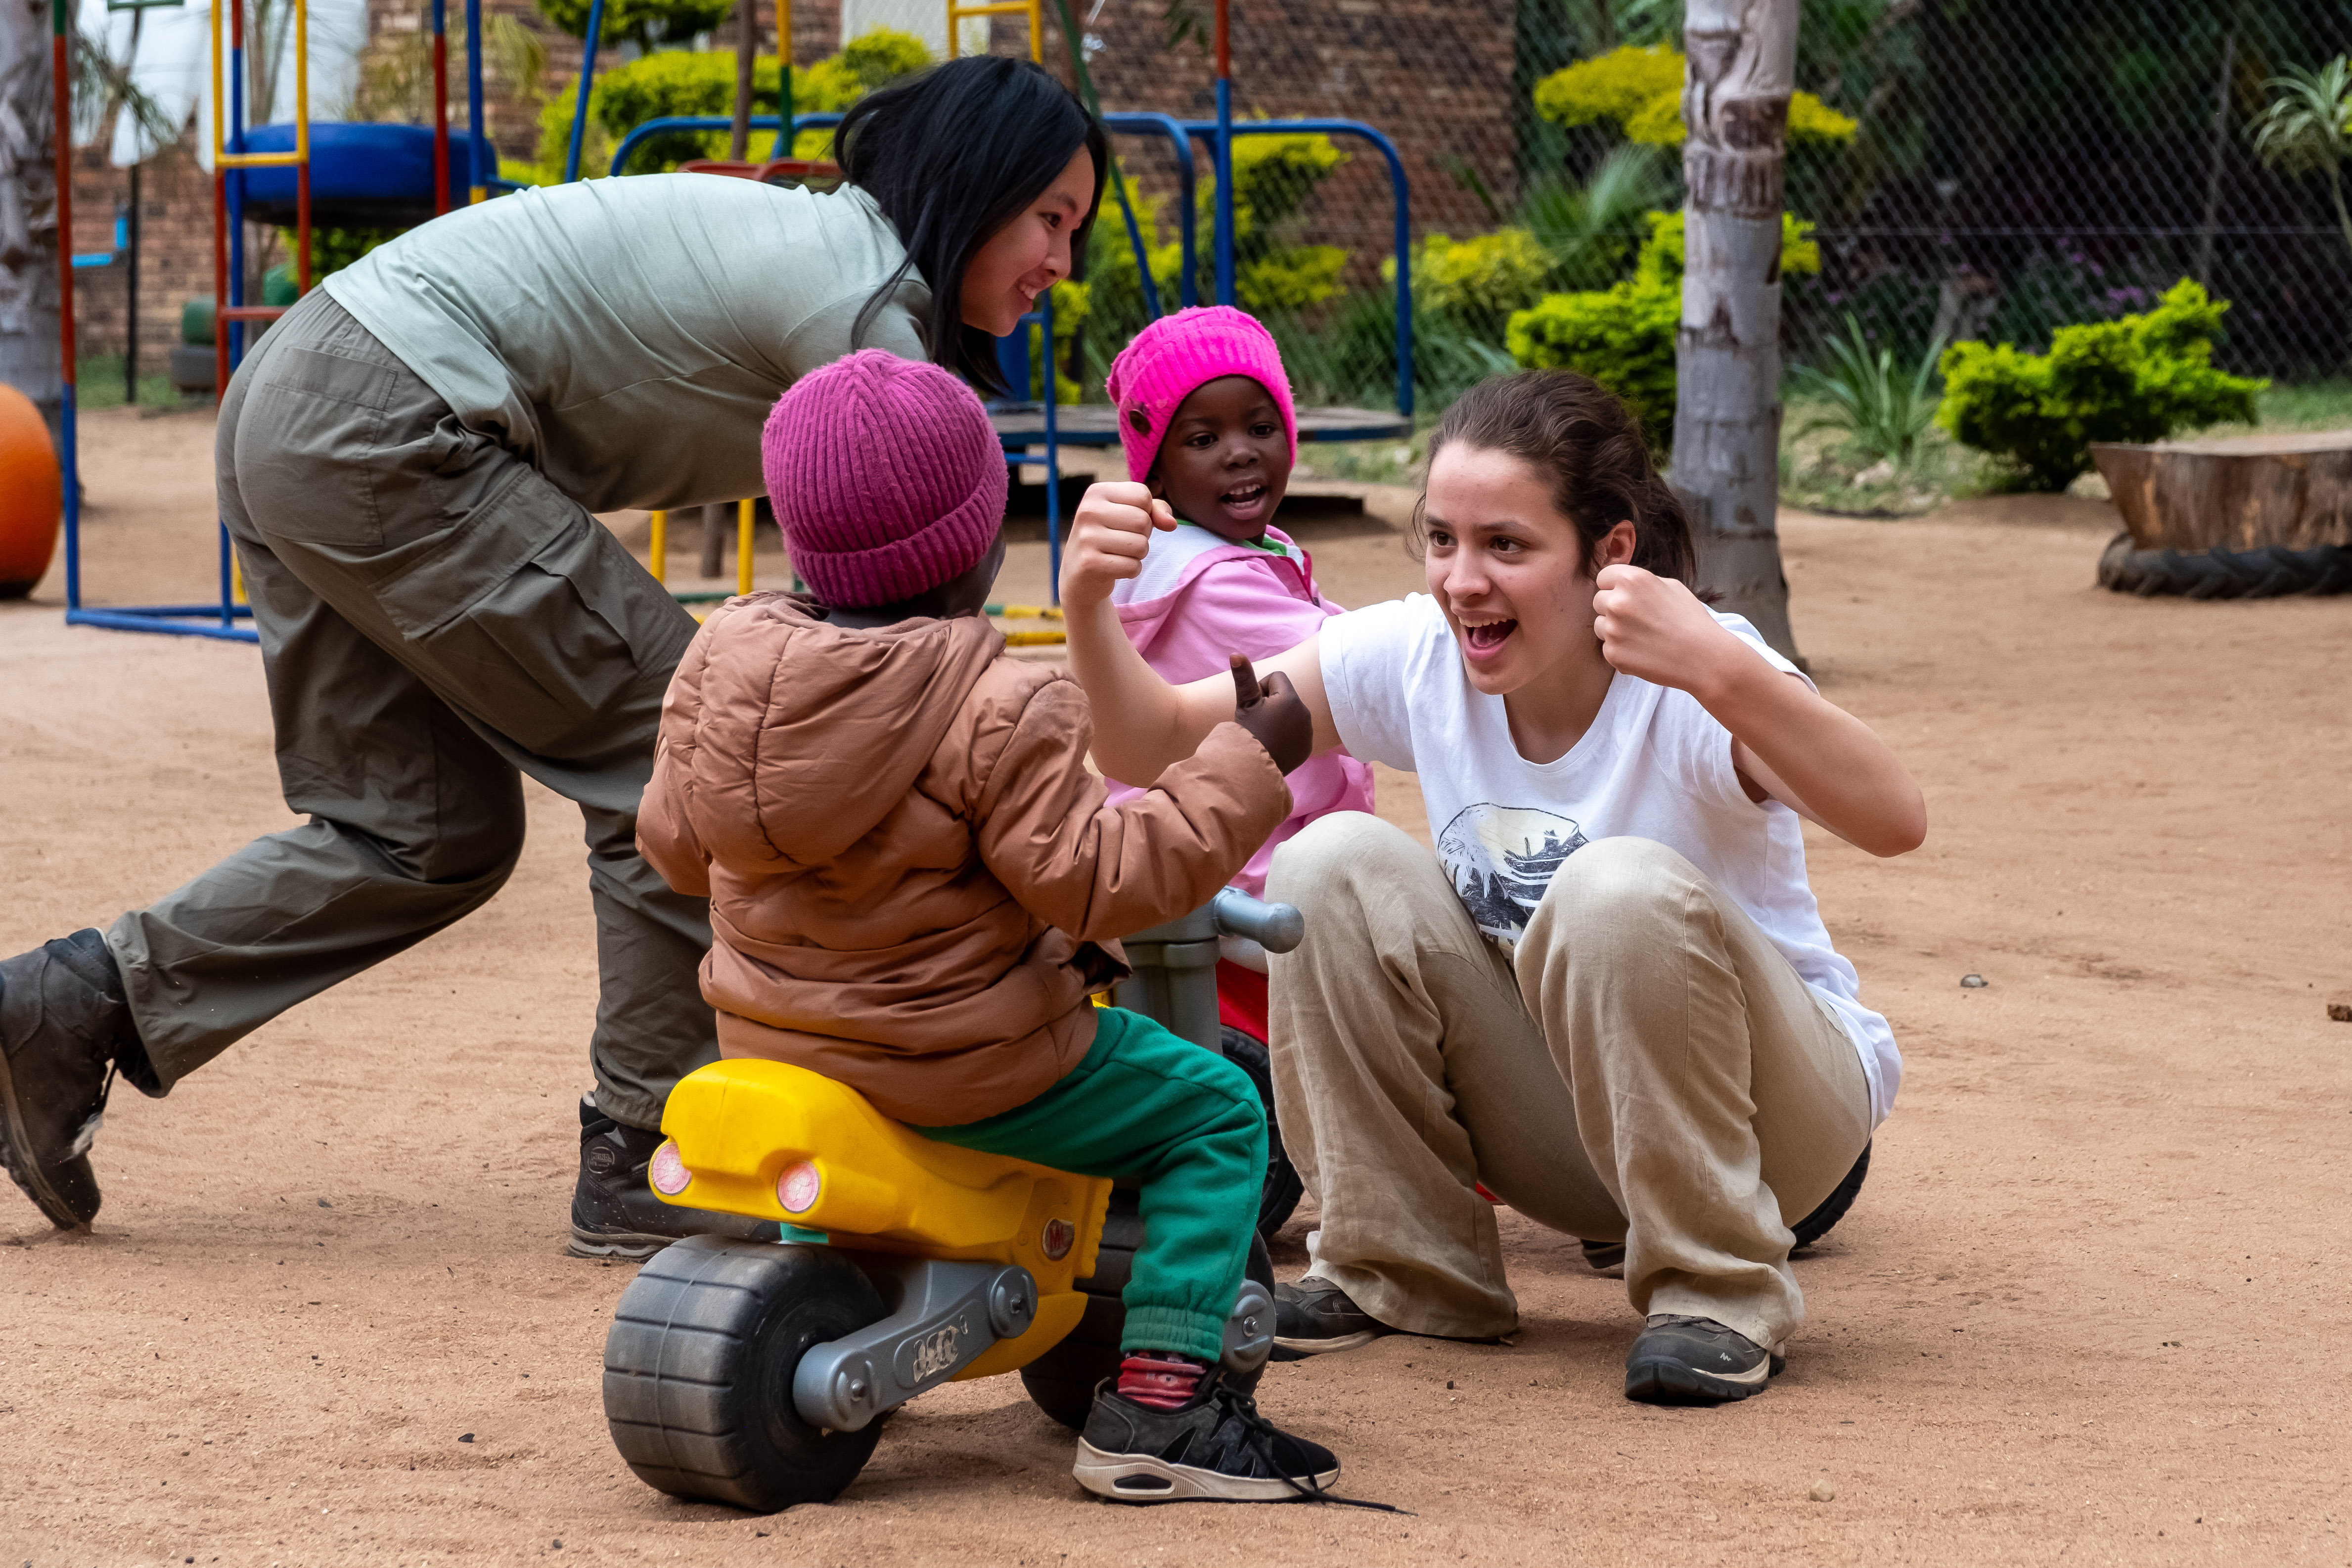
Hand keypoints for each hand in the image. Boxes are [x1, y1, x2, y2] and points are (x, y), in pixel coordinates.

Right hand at [1059, 481, 1175, 607]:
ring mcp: (1086, 537)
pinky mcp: (1089, 563)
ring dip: (1138, 555)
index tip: (1126, 521)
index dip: (1145, 512)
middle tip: (1122, 541)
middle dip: (1143, 535)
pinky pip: (1132, 567)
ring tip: (1118, 554)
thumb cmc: (1111, 538)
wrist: (1080, 575)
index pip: (1142, 495)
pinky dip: (1131, 571)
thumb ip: (1156, 510)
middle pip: (1143, 521)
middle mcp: (1087, 511)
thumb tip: (1171, 524)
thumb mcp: (1130, 515)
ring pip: (1141, 545)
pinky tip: (1114, 569)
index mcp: (1096, 492)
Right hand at [1228, 654, 1311, 774]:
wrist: (1252, 769)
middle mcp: (1304, 712)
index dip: (1261, 688)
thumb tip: (1235, 654)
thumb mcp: (1244, 703)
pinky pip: (1297, 731)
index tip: (1254, 706)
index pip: (1276, 677)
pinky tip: (1274, 745)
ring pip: (1291, 713)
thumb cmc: (1246, 733)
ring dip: (1279, 718)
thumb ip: (1243, 677)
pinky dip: (1287, 735)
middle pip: (1285, 695)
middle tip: (1258, 722)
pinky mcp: (1307, 747)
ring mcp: (1307, 731)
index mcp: (1290, 699)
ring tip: (1265, 734)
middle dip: (1271, 704)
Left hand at [1590, 564, 1744, 696]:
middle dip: (1613, 608)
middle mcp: (1617, 602)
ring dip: (1614, 629)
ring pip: (1600, 625)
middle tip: (1638, 619)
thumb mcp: (1671, 587)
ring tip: (1643, 636)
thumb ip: (1642, 583)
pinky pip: (1608, 647)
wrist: (1703, 657)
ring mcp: (1612, 629)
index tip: (1625, 595)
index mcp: (1632, 580)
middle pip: (1599, 601)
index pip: (1603, 577)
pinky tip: (1644, 651)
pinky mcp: (1612, 653)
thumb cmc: (1691, 620)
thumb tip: (1622, 584)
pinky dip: (1621, 650)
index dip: (1614, 586)